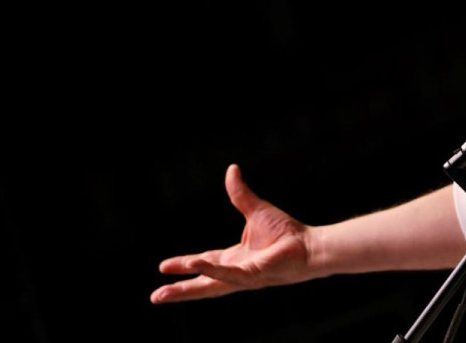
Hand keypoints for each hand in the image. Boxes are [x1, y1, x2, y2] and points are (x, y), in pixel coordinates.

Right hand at [151, 164, 313, 303]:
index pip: (204, 263)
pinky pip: (227, 273)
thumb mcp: (256, 209)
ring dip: (185, 290)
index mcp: (235, 258)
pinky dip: (210, 270)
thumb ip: (240, 193)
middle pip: (201, 283)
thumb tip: (232, 169)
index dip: (185, 265)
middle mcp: (237, 271)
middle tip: (156, 296)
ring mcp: (243, 277)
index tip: (164, 267)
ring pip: (209, 286)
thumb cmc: (288, 232)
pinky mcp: (253, 276)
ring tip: (162, 293)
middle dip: (178, 290)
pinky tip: (194, 264)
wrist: (310, 245)